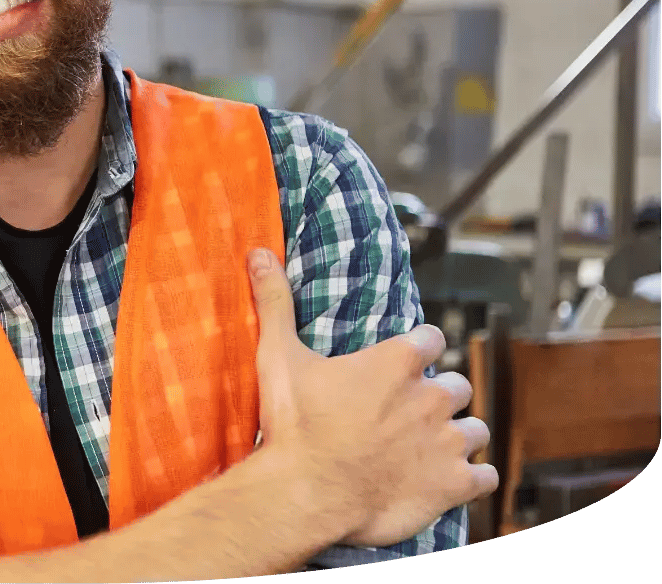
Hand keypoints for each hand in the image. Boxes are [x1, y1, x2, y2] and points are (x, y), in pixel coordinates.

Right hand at [248, 248, 496, 547]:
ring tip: (432, 447)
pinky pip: (486, 476)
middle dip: (439, 394)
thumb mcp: (279, 357)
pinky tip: (451, 480)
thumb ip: (276, 303)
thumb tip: (260, 252)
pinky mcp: (453, 484)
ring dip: (458, 436)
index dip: (418, 348)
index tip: (404, 360)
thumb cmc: (294, 426)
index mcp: (396, 362)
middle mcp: (430, 397)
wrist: (306, 493)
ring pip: (475, 430)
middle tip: (410, 410)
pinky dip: (473, 478)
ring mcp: (446, 442)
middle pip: (457, 384)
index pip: (430, 338)